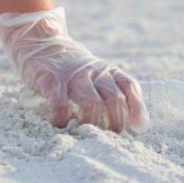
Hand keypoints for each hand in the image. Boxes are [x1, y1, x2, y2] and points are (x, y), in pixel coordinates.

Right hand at [0, 7, 149, 132]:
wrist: (43, 45)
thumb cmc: (76, 70)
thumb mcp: (100, 75)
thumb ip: (117, 94)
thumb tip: (140, 124)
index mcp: (109, 71)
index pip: (129, 86)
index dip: (137, 106)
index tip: (139, 126)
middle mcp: (95, 72)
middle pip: (114, 97)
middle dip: (117, 121)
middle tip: (114, 137)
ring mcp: (74, 76)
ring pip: (91, 101)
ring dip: (93, 122)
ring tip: (90, 136)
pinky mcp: (53, 81)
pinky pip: (60, 103)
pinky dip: (62, 119)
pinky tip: (61, 126)